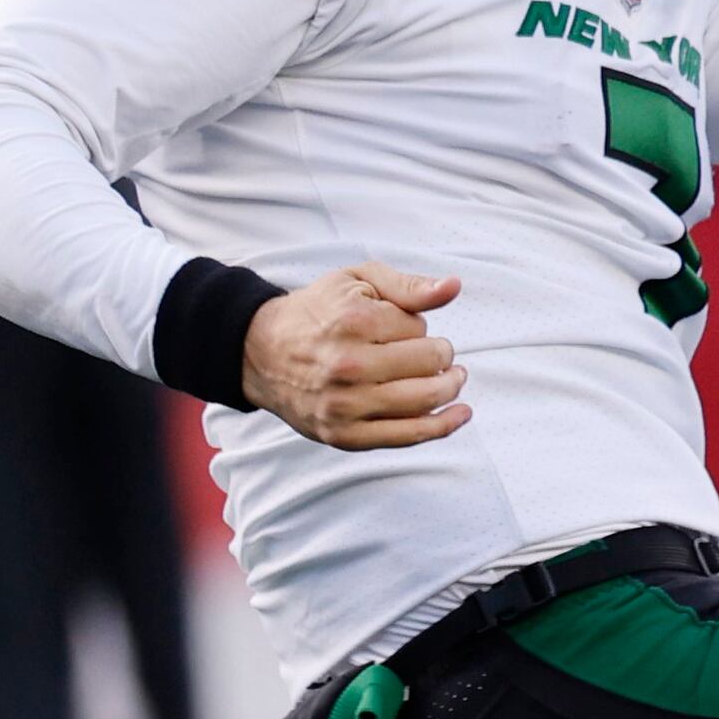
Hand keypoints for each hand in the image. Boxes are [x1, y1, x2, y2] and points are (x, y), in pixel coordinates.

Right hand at [244, 263, 466, 449]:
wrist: (259, 352)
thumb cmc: (316, 313)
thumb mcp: (356, 282)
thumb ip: (408, 285)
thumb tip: (454, 286)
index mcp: (352, 323)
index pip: (418, 328)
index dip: (417, 326)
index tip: (399, 327)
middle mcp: (348, 365)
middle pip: (429, 363)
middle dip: (441, 355)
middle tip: (436, 353)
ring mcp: (346, 405)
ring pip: (425, 398)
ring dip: (449, 386)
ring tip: (453, 377)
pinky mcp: (346, 435)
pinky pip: (409, 434)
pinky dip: (444, 425)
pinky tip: (460, 413)